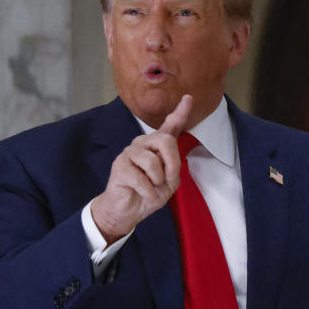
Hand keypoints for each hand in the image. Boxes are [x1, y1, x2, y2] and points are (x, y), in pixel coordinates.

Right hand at [91, 95, 192, 243]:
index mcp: (157, 146)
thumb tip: (169, 158)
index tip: (189, 98)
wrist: (128, 211)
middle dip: (172, 163)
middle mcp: (143, 144)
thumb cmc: (148, 193)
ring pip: (153, 162)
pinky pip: (142, 179)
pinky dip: (148, 192)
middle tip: (168, 180)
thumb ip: (173, 166)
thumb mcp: (169, 182)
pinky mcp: (120, 166)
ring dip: (158, 181)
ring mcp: (130, 153)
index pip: (170, 126)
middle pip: (165, 140)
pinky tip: (143, 194)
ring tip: (151, 188)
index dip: (180, 112)